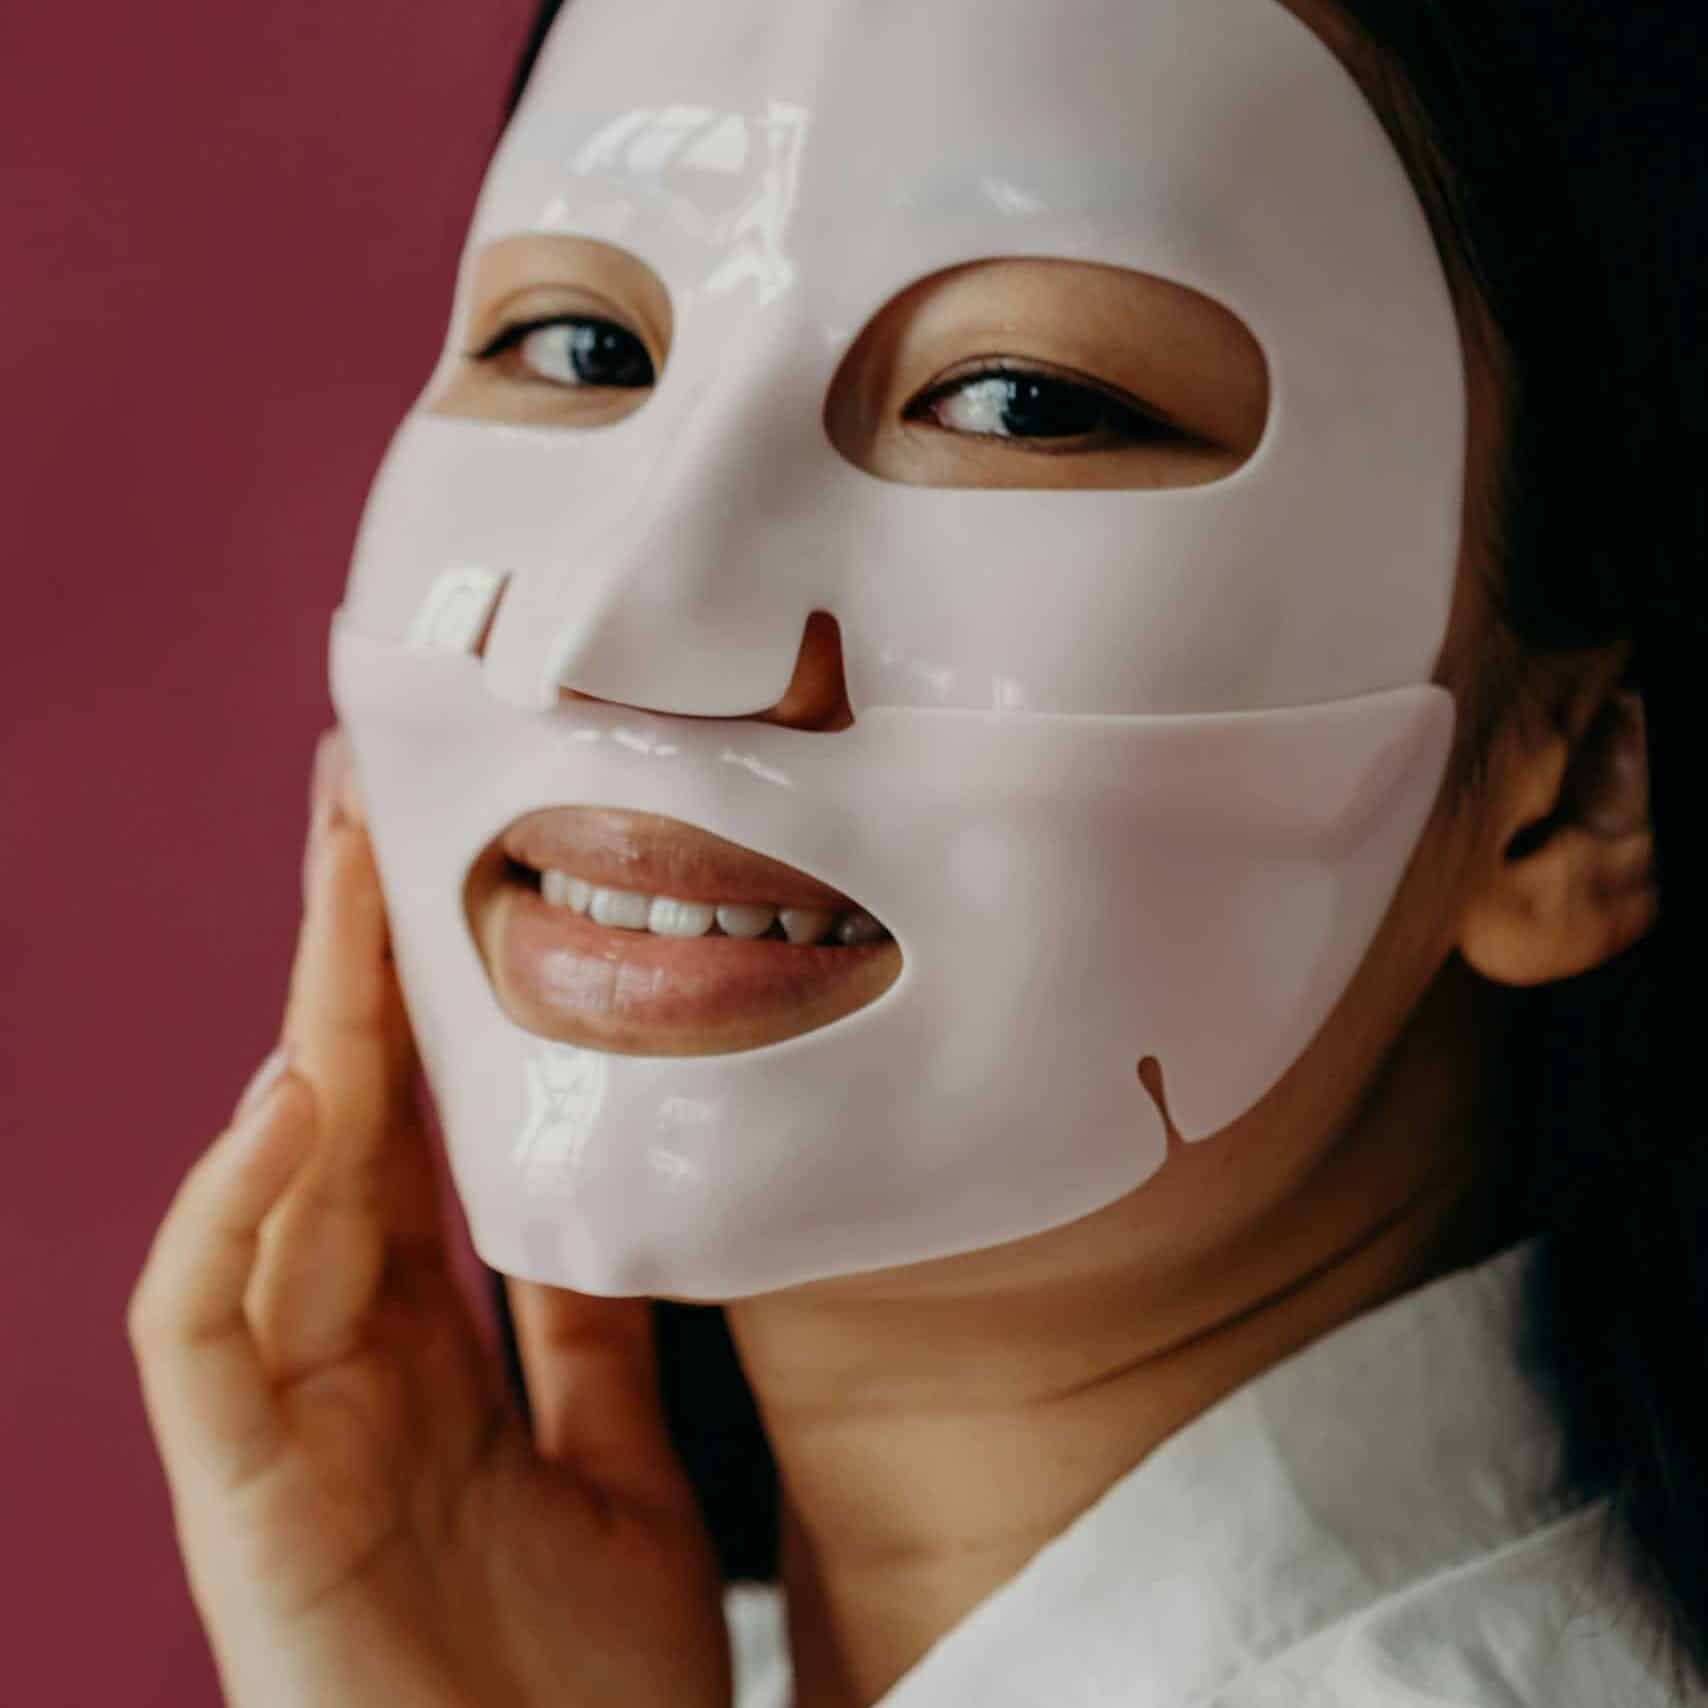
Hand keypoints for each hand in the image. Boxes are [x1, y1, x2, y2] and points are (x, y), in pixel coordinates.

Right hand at [128, 730, 731, 1707]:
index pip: (415, 1134)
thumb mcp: (613, 1464)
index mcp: (431, 1346)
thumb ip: (584, 1337)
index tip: (447, 861)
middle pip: (342, 1124)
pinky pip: (204, 1334)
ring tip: (345, 877)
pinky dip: (237, 1210)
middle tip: (371, 801)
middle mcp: (349, 1360)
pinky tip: (297, 1092)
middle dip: (350, 963)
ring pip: (276, 1187)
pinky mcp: (246, 1507)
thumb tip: (604, 1196)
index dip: (423, 1001)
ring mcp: (287, 1424)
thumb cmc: (586, 1688)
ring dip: (306, 1029)